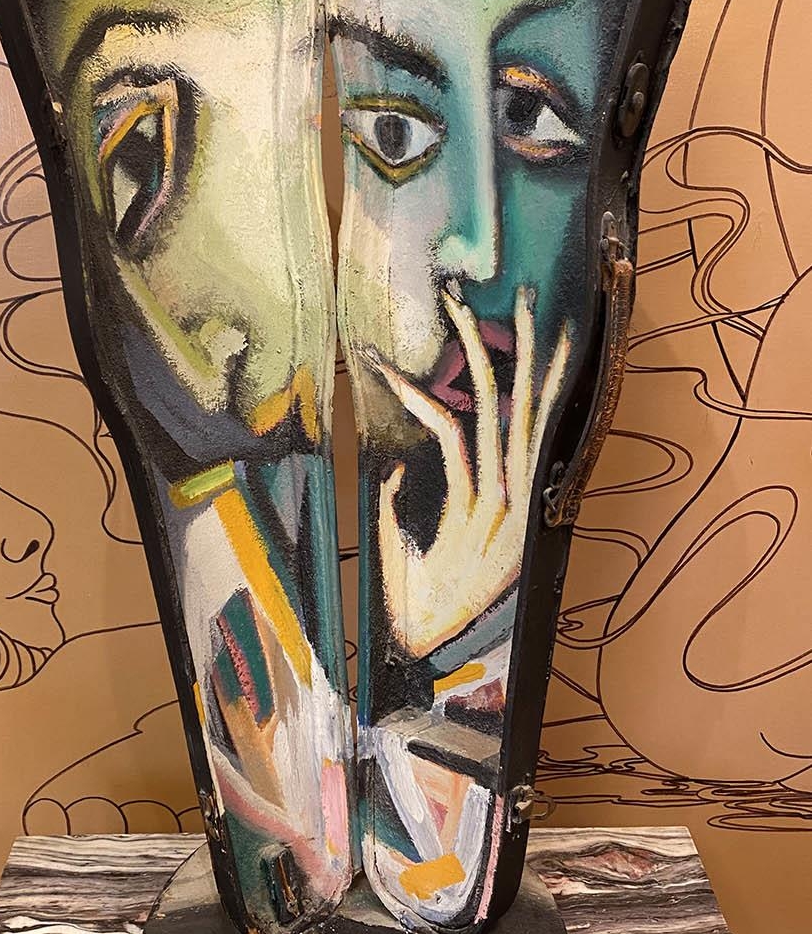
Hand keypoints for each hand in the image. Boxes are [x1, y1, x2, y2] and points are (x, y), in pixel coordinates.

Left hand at [366, 287, 569, 658]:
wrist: (425, 642)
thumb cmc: (420, 602)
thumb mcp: (417, 546)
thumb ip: (405, 504)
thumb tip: (394, 471)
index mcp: (512, 498)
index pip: (529, 419)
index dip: (538, 372)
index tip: (533, 328)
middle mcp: (513, 492)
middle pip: (520, 402)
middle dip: (519, 343)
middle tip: (514, 290)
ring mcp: (496, 500)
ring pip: (491, 410)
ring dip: (477, 354)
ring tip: (463, 306)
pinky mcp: (472, 511)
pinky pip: (452, 442)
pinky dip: (426, 405)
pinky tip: (403, 376)